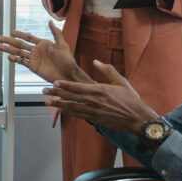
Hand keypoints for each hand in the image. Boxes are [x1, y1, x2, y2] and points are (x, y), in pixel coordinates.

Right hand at [0, 21, 87, 83]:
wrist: (68, 74)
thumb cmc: (68, 60)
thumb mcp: (63, 44)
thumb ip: (56, 33)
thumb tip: (50, 21)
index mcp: (43, 44)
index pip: (28, 37)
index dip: (20, 34)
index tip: (11, 32)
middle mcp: (36, 51)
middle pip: (19, 44)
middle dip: (9, 41)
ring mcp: (33, 59)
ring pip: (18, 53)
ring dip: (8, 50)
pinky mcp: (33, 67)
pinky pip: (22, 62)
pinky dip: (15, 59)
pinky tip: (9, 57)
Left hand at [42, 60, 159, 132]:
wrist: (137, 118)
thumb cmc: (130, 99)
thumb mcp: (121, 81)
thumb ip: (107, 70)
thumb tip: (95, 61)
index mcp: (99, 90)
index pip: (77, 87)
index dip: (64, 85)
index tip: (54, 83)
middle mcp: (94, 101)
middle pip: (71, 97)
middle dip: (56, 94)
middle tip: (44, 92)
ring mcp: (93, 111)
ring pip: (72, 107)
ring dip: (59, 104)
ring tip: (48, 101)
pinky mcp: (95, 119)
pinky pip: (79, 115)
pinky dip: (68, 112)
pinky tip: (61, 110)